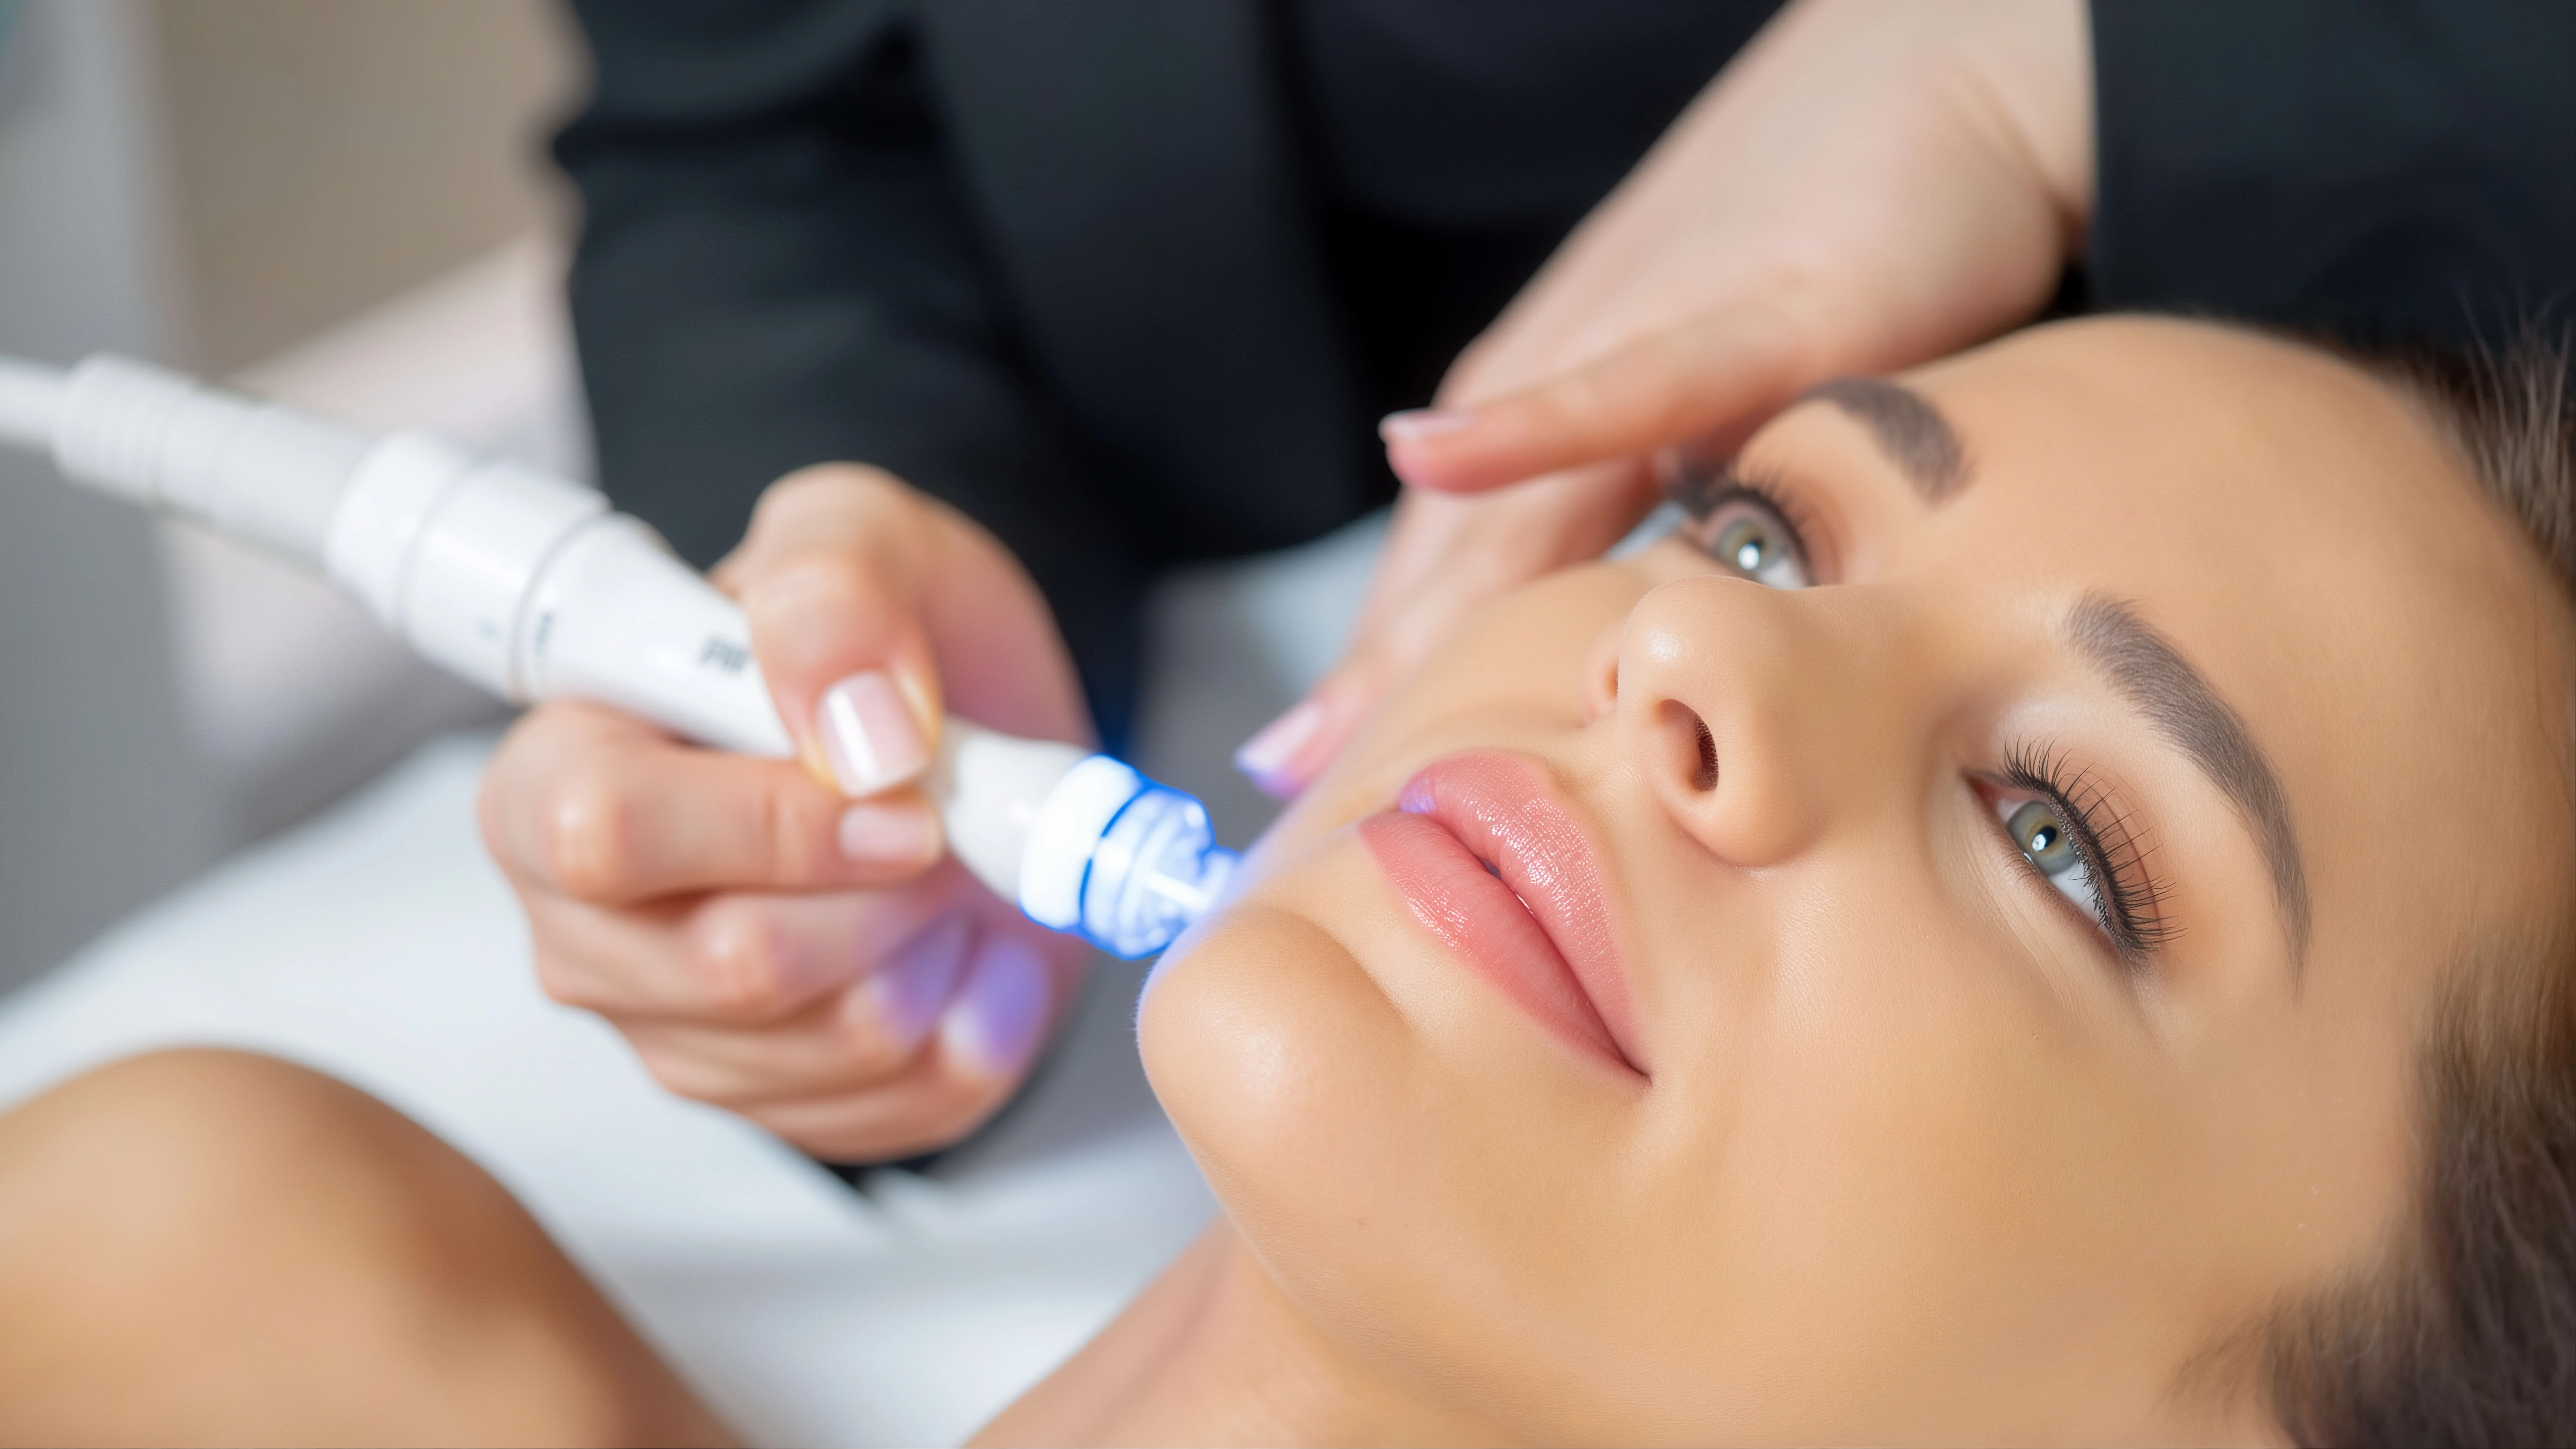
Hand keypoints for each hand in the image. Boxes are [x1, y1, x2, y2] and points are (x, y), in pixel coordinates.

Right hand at [479, 466, 1092, 1160]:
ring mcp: (681, 1032)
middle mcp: (591, 925)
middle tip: (938, 815)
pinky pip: (918, 1094)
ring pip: (842, 1035)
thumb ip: (832, 587)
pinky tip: (974, 942)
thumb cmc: (884, 637)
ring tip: (948, 864)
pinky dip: (988, 1012)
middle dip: (886, 885)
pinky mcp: (793, 1103)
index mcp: (558, 776)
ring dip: (941, 939)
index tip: (897, 782)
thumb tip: (854, 728)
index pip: (605, 832)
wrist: (974, 738)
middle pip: (737, 962)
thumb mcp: (861, 534)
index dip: (774, 820)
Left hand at [1234, 0, 2091, 794]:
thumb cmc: (1835, 250)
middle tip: (1297, 793)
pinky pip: (1627, 390)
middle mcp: (1569, 384)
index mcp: (1559, 413)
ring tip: (1338, 721)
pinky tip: (1431, 449)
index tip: (1317, 786)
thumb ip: (1679, 518)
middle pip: (1453, 565)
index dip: (1382, 683)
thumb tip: (1646, 649)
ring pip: (1509, 508)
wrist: (1947, 82)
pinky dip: (1525, 425)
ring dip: (1417, 614)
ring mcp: (1646, 347)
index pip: (1452, 577)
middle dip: (1375, 685)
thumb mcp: (1737, 415)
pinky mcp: (1756, 321)